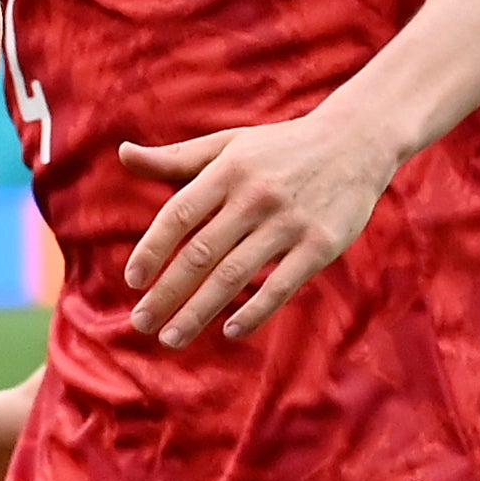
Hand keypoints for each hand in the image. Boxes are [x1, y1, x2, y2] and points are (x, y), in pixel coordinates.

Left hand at [120, 107, 403, 349]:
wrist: (356, 143)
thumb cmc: (279, 148)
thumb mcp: (228, 144)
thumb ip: (176, 158)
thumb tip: (124, 153)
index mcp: (227, 171)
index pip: (179, 214)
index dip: (152, 248)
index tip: (132, 280)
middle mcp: (255, 197)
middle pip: (201, 253)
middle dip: (167, 292)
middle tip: (140, 323)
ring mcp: (289, 223)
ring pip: (235, 275)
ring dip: (199, 311)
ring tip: (171, 337)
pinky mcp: (320, 245)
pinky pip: (281, 286)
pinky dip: (254, 312)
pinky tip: (229, 332)